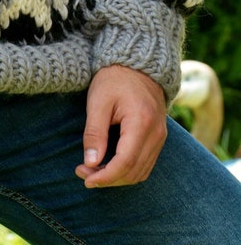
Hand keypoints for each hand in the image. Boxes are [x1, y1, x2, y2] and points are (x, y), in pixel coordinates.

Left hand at [76, 65, 167, 187]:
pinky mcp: (158, 138)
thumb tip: (90, 163)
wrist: (137, 65)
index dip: (105, 176)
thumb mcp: (98, 101)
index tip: (85, 178)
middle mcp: (156, 134)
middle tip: (84, 173)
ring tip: (93, 170)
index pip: (125, 163)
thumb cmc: (114, 79)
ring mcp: (160, 137)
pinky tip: (109, 165)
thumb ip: (94, 133)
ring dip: (118, 177)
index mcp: (141, 123)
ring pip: (141, 172)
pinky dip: (128, 170)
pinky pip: (146, 164)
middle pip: (134, 172)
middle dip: (108, 179)